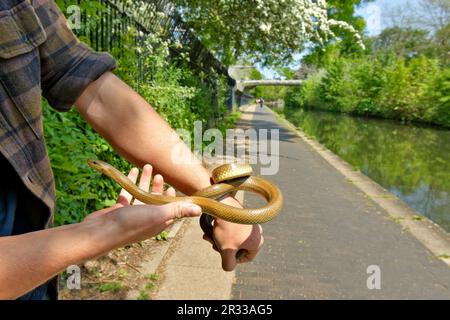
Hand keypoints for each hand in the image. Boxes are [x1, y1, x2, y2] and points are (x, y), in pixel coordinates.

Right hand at [84, 164, 200, 243]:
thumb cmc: (132, 224)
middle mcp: (147, 219)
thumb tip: (200, 211)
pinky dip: (131, 182)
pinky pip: (127, 194)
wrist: (100, 232)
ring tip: (147, 166)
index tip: (174, 185)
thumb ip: (179, 210)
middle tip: (160, 173)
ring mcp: (132, 215)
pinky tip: (132, 171)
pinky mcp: (119, 210)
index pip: (172, 209)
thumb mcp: (159, 214)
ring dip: (145, 181)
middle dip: (158, 186)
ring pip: (141, 195)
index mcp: (159, 222)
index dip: (174, 197)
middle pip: (156, 200)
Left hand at [202, 196, 263, 271]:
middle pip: (239, 247)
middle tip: (214, 246)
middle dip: (224, 248)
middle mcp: (257, 232)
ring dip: (221, 240)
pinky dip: (223, 231)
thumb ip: (229, 265)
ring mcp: (250, 224)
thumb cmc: (226, 229)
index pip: (247, 258)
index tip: (223, 256)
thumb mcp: (226, 251)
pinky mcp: (243, 216)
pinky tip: (210, 231)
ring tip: (209, 237)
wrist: (223, 205)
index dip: (233, 260)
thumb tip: (229, 266)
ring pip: (234, 238)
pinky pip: (234, 229)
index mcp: (257, 242)